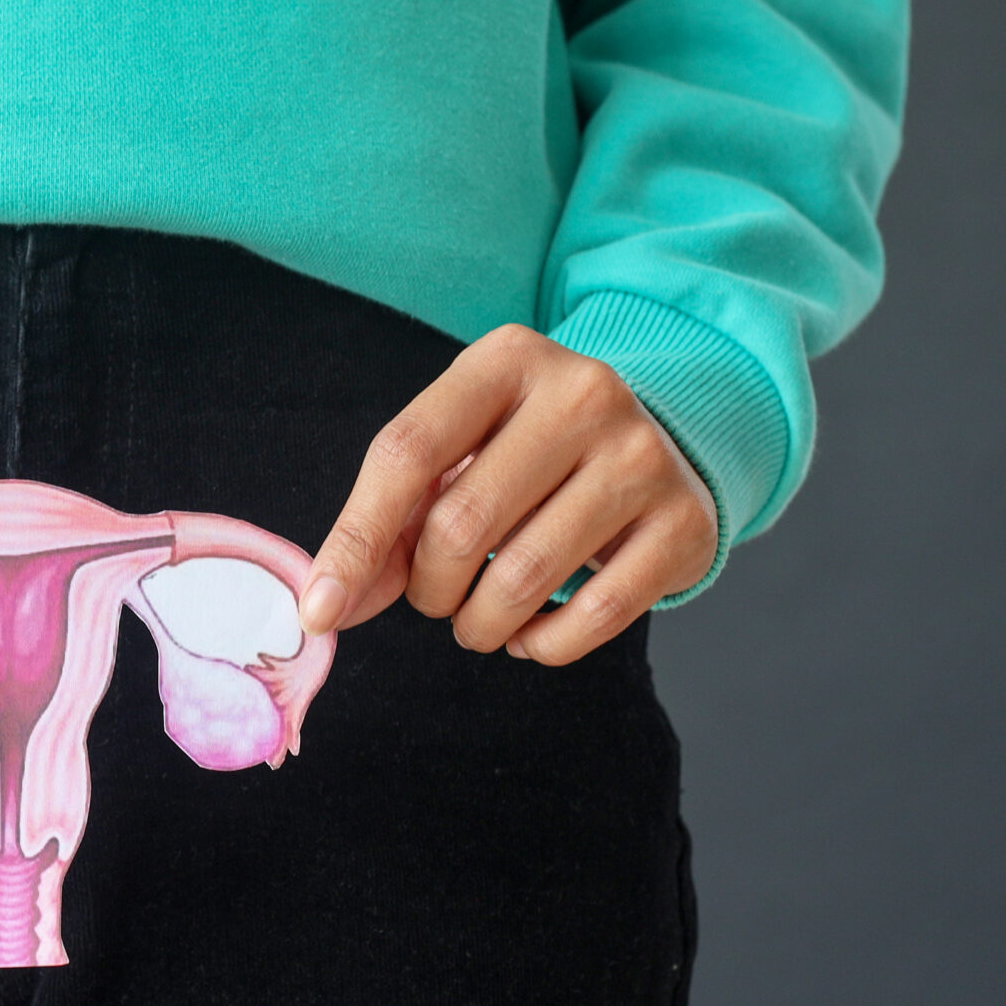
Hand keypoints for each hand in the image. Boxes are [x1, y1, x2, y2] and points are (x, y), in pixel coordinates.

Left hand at [299, 324, 716, 665]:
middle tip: (438, 597)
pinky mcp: (684, 521)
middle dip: (429, 590)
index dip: (356, 540)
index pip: (406, 453)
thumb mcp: (456, 457)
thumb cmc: (528, 455)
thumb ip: (389, 524)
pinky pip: (593, 617)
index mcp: (506, 359)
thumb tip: (327, 607)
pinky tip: (532, 633)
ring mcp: (642, 455)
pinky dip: (543, 646)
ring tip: (480, 618)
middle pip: (461, 525)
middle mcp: (582, 393)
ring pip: (521, 579)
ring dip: (480, 625)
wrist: (658, 442)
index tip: (320, 611)